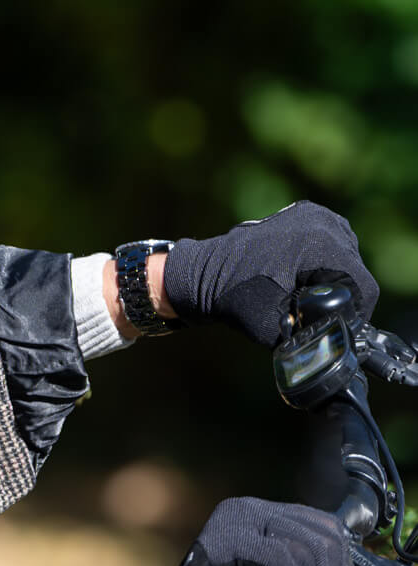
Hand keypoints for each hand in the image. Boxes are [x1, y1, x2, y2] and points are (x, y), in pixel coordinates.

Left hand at [162, 201, 377, 346]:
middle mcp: (323, 222)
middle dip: (342, 297)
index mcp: (320, 244)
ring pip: (346, 258)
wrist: (202, 273)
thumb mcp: (272, 329)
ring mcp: (314, 214)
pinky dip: (323, 263)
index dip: (356, 314)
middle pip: (355, 271)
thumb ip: (309, 340)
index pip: (363, 286)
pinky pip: (332, 245)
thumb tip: (335, 351)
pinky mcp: (306, 215)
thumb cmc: (233, 299)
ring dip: (333, 280)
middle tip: (316, 315)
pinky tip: (302, 278)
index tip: (339, 328)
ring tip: (305, 297)